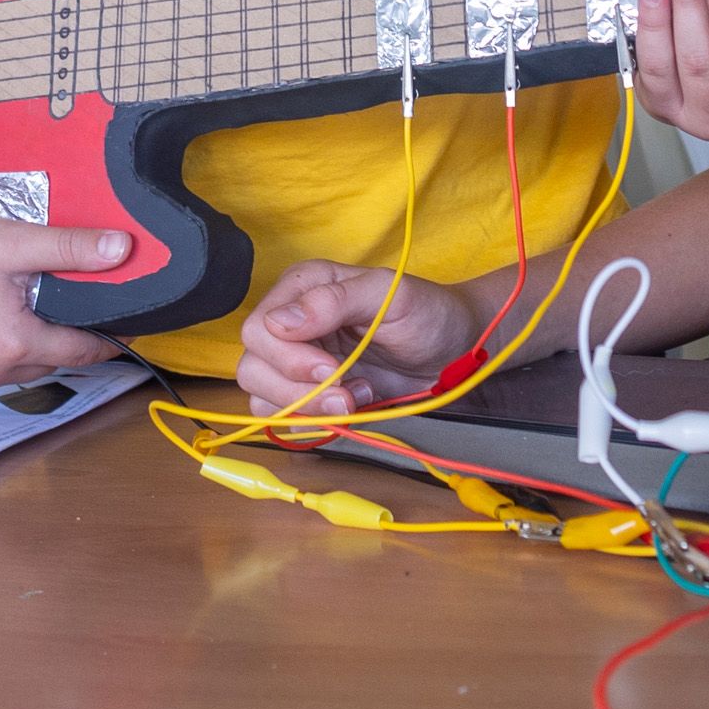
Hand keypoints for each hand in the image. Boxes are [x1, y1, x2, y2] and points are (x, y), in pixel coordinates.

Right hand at [0, 188, 133, 389]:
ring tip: (25, 313)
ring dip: (21, 347)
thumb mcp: (12, 241)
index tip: (123, 333)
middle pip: (42, 360)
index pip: (78, 351)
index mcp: (13, 345)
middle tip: (71, 312)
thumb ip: (71, 249)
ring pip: (6, 367)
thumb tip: (124, 249)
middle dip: (60, 340)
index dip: (104, 342)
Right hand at [233, 262, 482, 417]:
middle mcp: (292, 323)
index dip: (288, 358)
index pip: (259, 329)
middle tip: (347, 393)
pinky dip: (314, 420)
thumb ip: (335, 300)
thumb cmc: (428, 313)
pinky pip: (284, 416)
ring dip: (308, 408)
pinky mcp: (311, 392)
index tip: (332, 369)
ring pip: (262, 395)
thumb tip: (279, 322)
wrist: (454, 351)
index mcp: (303, 288)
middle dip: (299, 390)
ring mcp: (298, 360)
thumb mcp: (390, 295)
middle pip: (254, 367)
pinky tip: (352, 405)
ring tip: (357, 396)